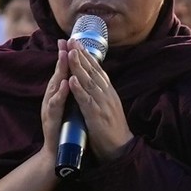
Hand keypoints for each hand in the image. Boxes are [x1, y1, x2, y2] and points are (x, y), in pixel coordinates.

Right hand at [38, 45, 71, 149]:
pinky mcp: (52, 119)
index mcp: (59, 95)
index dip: (68, 57)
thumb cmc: (64, 128)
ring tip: (65, 56)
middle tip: (65, 41)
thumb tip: (76, 78)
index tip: (72, 40)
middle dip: (62, 57)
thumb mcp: (69, 106)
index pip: (64, 72)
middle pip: (58, 74)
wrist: (56, 152)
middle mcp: (52, 98)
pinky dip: (61, 94)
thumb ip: (71, 93)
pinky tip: (66, 84)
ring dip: (60, 70)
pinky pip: (57, 104)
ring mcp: (50, 108)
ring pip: (55, 86)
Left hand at [64, 42, 131, 161]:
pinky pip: (86, 100)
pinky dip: (79, 89)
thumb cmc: (112, 130)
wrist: (120, 149)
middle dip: (81, 55)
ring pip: (89, 82)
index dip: (87, 55)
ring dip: (79, 67)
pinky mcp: (97, 116)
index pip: (98, 70)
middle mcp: (107, 95)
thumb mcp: (108, 107)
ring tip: (69, 53)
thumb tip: (95, 80)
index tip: (77, 42)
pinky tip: (72, 79)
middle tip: (71, 40)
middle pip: (93, 71)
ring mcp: (102, 105)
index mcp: (109, 93)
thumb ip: (102, 93)